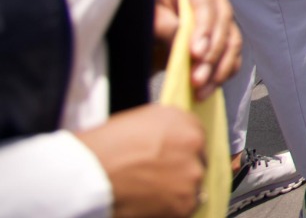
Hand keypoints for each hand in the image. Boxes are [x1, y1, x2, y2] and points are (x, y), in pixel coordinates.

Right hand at [73, 105, 205, 217]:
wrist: (87, 176)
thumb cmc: (100, 149)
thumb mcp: (135, 122)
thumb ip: (160, 130)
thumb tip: (165, 143)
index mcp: (180, 119)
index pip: (194, 136)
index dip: (179, 151)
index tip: (168, 161)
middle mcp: (193, 143)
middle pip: (195, 161)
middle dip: (178, 171)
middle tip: (154, 179)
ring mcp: (192, 173)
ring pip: (191, 185)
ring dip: (175, 191)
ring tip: (146, 194)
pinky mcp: (185, 202)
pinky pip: (185, 208)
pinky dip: (169, 210)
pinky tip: (147, 206)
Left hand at [151, 0, 241, 100]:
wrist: (153, 21)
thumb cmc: (150, 12)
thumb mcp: (150, 15)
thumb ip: (165, 25)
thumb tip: (182, 40)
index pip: (206, 6)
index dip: (204, 30)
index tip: (195, 54)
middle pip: (223, 26)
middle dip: (211, 56)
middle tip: (197, 79)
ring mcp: (225, 18)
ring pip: (233, 44)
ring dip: (219, 69)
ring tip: (201, 90)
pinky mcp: (228, 38)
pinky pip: (234, 56)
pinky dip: (224, 74)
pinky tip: (209, 89)